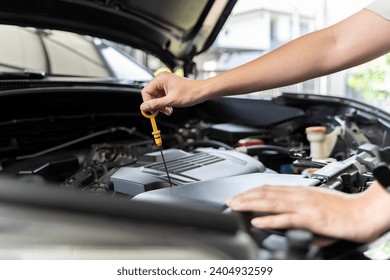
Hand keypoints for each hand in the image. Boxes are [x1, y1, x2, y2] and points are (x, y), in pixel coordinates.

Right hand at [140, 72, 204, 114]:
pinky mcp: (169, 87)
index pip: (146, 91)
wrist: (201, 92)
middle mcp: (162, 79)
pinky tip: (169, 108)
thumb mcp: (170, 101)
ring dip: (161, 106)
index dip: (147, 102)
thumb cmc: (190, 92)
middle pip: (150, 95)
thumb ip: (155, 104)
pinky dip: (164, 104)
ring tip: (168, 110)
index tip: (151, 111)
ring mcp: (165, 83)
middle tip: (162, 111)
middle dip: (156, 105)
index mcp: (160, 79)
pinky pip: (162, 97)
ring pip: (156, 97)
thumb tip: (143, 107)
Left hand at [226, 182, 389, 241]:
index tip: (238, 195)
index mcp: (300, 191)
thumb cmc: (343, 209)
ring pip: (271, 202)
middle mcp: (299, 195)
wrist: (363, 213)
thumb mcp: (316, 205)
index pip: (270, 188)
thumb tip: (286, 219)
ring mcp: (303, 206)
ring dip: (250, 204)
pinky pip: (285, 218)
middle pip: (265, 193)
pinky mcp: (310, 218)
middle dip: (244, 196)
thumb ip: (299, 211)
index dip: (251, 191)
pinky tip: (257, 222)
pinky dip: (269, 220)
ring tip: (235, 206)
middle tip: (229, 201)